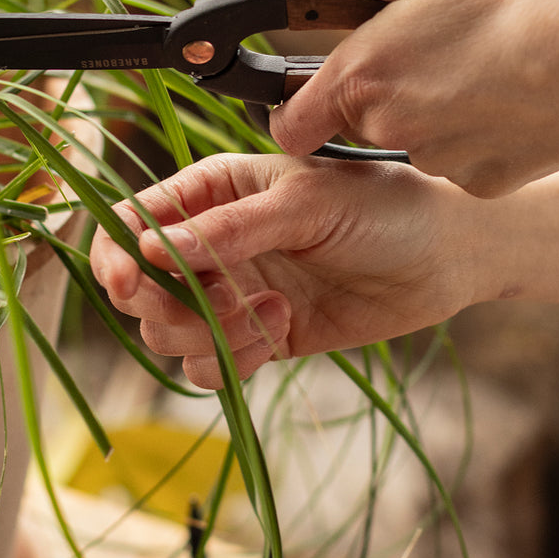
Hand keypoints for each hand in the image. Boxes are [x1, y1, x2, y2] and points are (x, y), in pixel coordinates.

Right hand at [90, 153, 558, 389]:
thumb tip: (152, 248)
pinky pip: (210, 365)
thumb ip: (231, 228)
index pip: (134, 221)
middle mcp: (210, 244)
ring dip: (208, 333)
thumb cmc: (381, 206)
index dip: (116, 253)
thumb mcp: (307, 201)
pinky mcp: (255, 337)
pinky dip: (232, 358)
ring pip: (170, 334)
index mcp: (211, 192)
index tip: (127, 281)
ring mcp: (230, 293)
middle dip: (162, 305)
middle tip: (212, 305)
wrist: (442, 258)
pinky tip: (281, 327)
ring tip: (268, 313)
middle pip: (140, 288)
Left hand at [266, 0, 558, 196]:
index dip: (294, 106)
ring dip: (426, 109)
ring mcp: (437, 163)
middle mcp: (389, 130)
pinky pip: (457, 160)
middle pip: (353, 125)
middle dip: (375, 91)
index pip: (289, 126)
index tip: (315, 83)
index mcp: (362, 77)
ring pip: (408, 140)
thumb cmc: (525, 4)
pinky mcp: (481, 183)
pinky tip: (504, 99)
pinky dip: (470, 134)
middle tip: (424, 48)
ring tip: (476, 66)